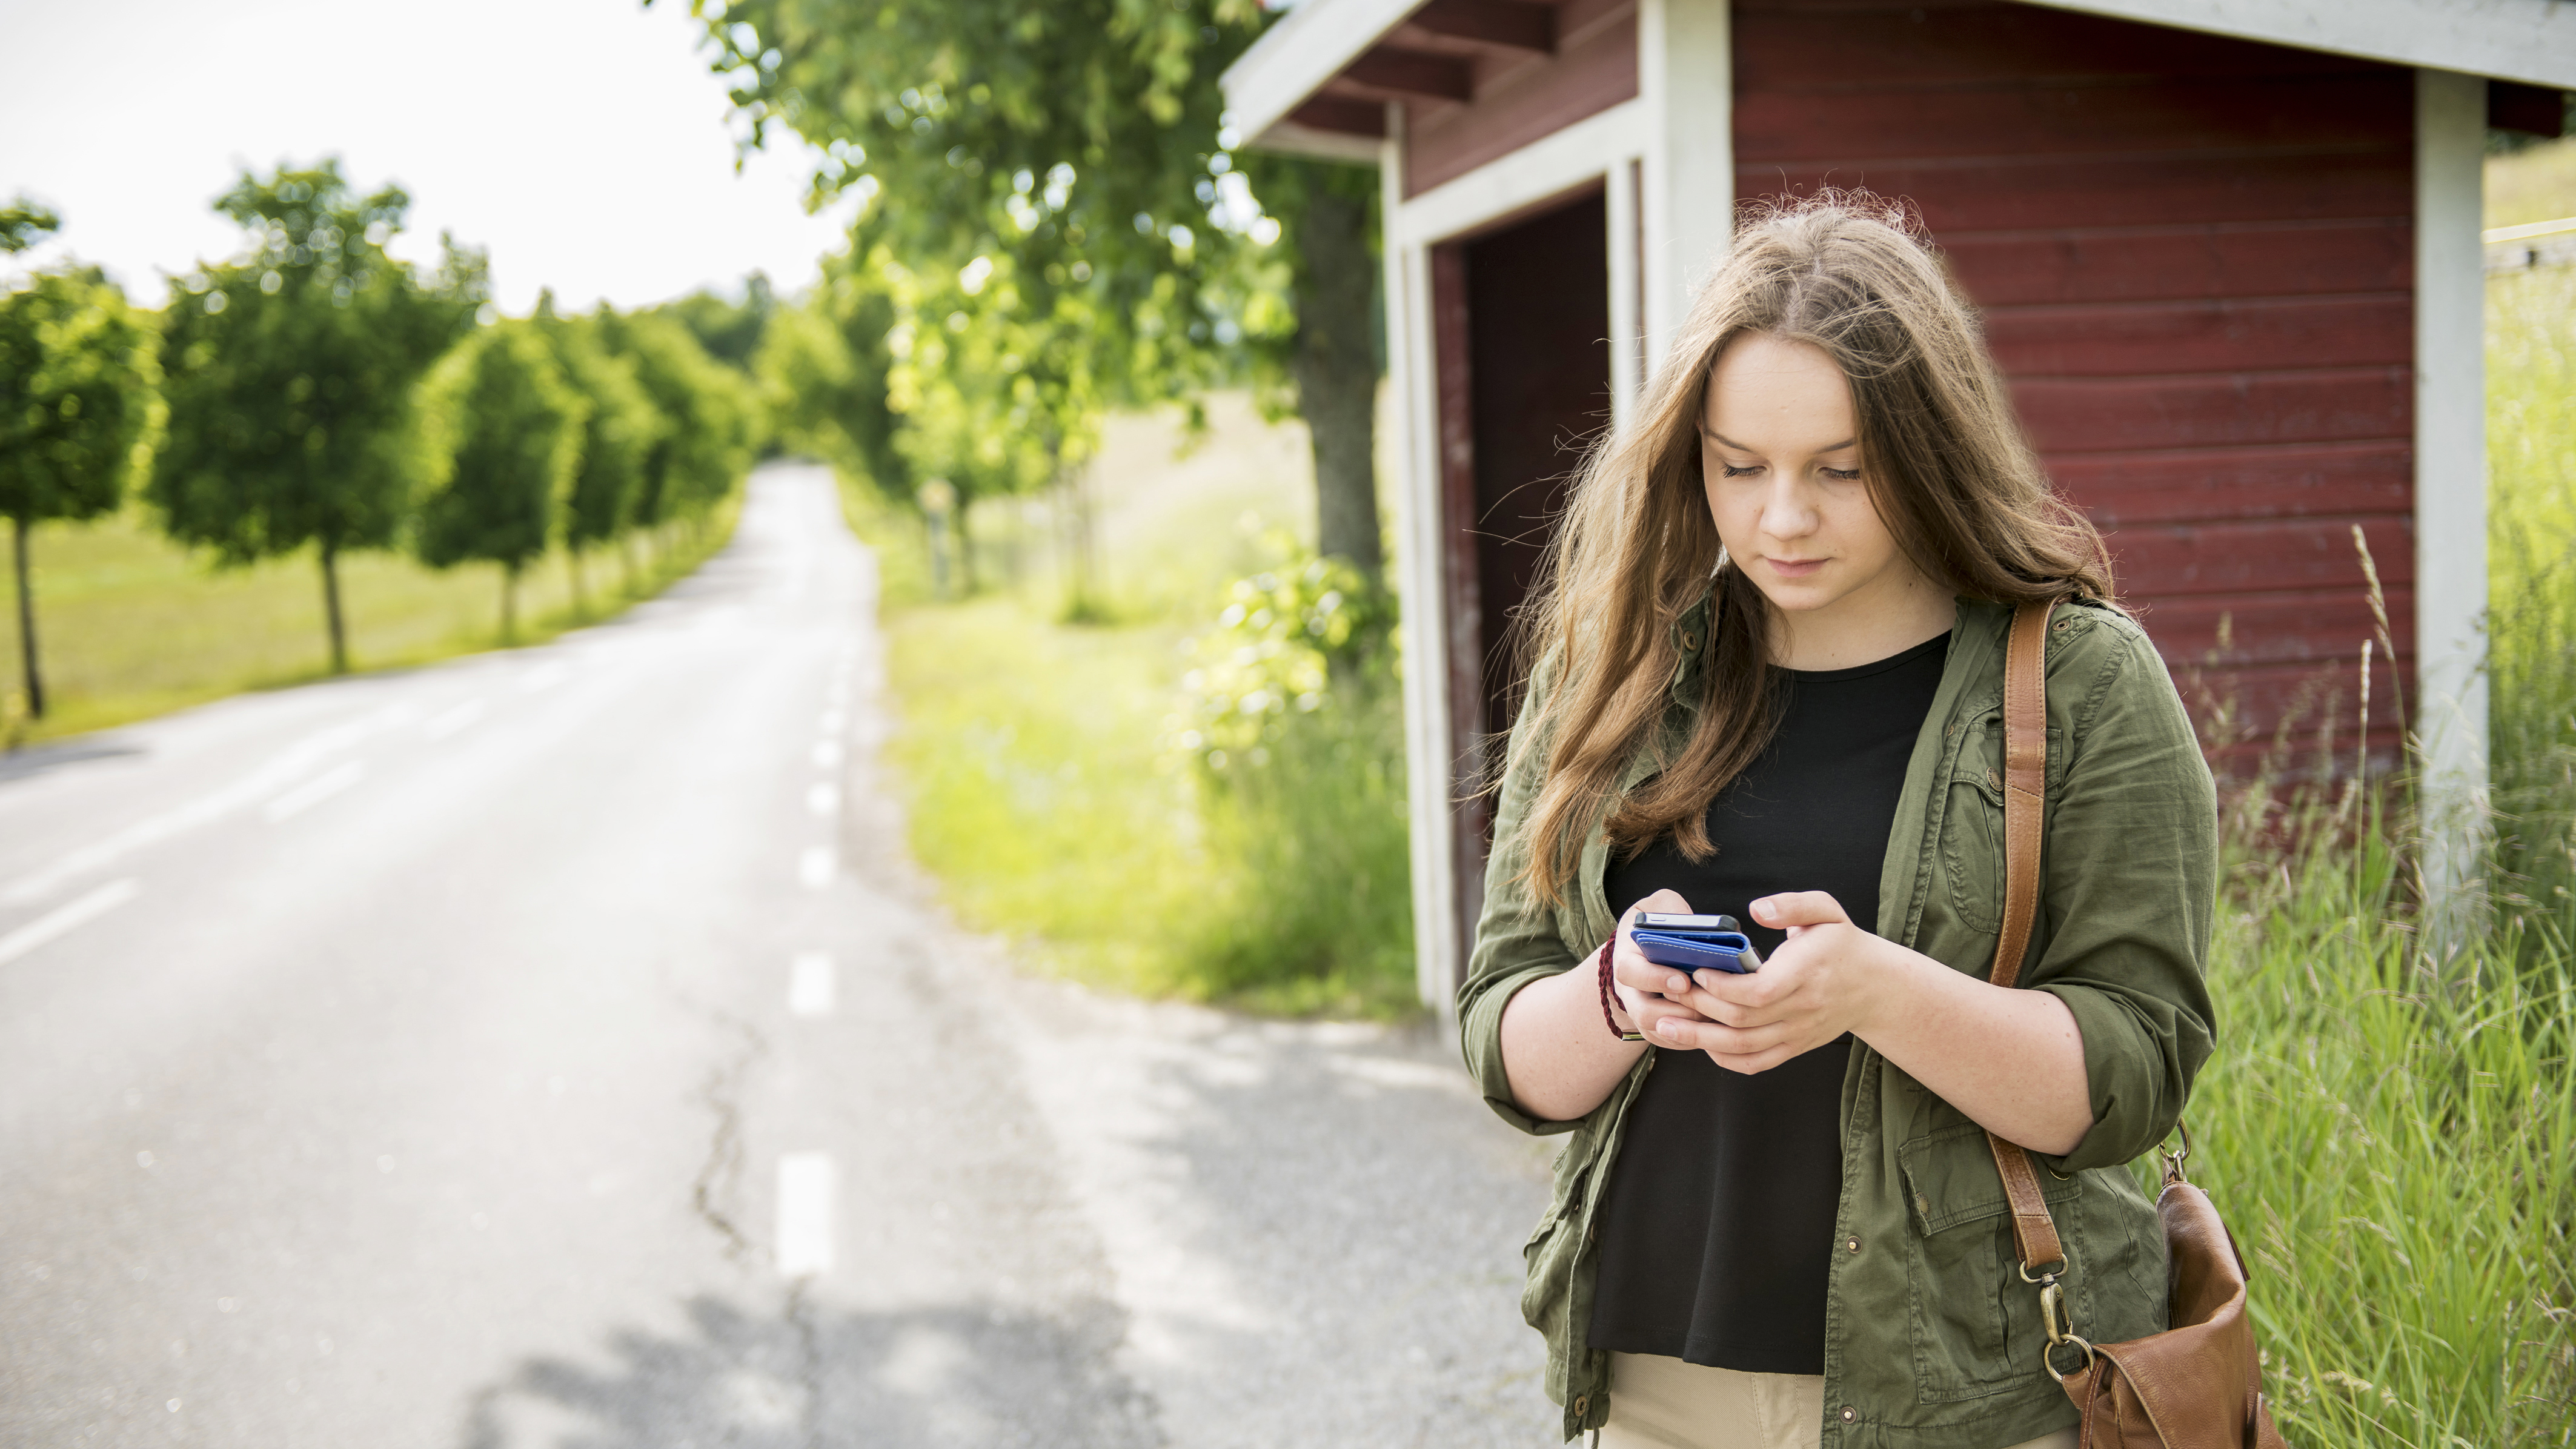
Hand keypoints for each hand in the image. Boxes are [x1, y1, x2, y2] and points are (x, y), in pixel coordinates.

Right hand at [1609, 890, 1714, 1042]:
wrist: (1647, 949)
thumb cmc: (1658, 924)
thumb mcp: (1660, 906)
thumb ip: (1674, 911)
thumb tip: (1700, 926)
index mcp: (1627, 957)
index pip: (1630, 972)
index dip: (1655, 979)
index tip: (1683, 980)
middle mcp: (1630, 991)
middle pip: (1644, 1012)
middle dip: (1678, 1011)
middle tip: (1708, 1004)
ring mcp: (1642, 1013)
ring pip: (1661, 1032)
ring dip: (1692, 1027)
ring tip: (1720, 1015)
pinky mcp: (1658, 1029)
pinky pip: (1673, 1043)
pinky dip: (1696, 1038)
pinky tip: (1719, 1026)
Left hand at [1651, 891, 1900, 1072]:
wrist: (1876, 987)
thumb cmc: (1842, 943)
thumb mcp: (1826, 911)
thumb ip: (1792, 905)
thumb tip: (1756, 909)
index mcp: (1806, 973)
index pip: (1759, 991)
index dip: (1723, 986)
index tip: (1697, 970)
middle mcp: (1801, 1009)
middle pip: (1742, 1021)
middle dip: (1699, 1009)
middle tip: (1667, 994)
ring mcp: (1797, 1033)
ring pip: (1743, 1047)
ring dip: (1700, 1039)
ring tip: (1665, 1026)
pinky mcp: (1794, 1047)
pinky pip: (1756, 1062)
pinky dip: (1725, 1058)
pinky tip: (1701, 1044)